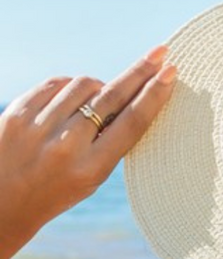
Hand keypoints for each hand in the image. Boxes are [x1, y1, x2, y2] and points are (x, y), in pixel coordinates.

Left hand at [0, 46, 176, 258]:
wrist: (1, 205)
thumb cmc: (55, 191)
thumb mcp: (91, 178)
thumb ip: (110, 142)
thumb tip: (132, 96)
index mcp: (91, 169)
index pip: (131, 123)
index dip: (154, 95)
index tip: (170, 73)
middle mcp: (65, 147)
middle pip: (112, 97)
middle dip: (140, 72)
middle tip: (159, 53)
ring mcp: (36, 128)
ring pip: (83, 85)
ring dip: (98, 86)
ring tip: (99, 98)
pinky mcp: (14, 114)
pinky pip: (54, 84)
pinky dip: (69, 86)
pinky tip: (73, 96)